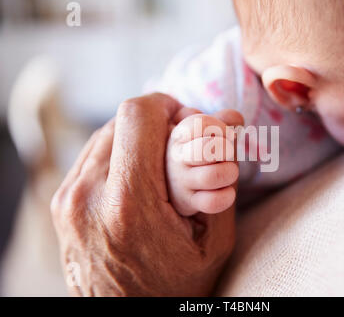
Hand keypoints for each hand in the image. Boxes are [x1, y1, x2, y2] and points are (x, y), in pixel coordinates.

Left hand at [51, 93, 235, 295]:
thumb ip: (222, 177)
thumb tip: (231, 122)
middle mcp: (88, 196)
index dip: (167, 105)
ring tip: (159, 167)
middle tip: (179, 147)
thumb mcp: (213, 241)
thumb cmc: (175, 288)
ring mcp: (68, 200)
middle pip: (120, 121)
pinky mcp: (61, 204)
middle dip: (156, 125)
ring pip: (104, 135)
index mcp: (129, 204)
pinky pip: (91, 157)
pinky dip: (118, 156)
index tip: (187, 119)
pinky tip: (137, 180)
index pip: (137, 116)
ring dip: (136, 140)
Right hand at [166, 110, 243, 215]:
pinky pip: (212, 202)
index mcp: (180, 135)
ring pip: (212, 176)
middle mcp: (178, 158)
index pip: (200, 124)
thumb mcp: (204, 130)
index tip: (227, 134)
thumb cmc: (196, 150)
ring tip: (229, 172)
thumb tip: (236, 118)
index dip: (221, 128)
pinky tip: (226, 190)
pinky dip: (226, 196)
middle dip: (227, 150)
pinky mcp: (189, 202)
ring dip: (229, 173)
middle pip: (207, 149)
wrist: (175, 182)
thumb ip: (222, 120)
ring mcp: (182, 181)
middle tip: (227, 154)